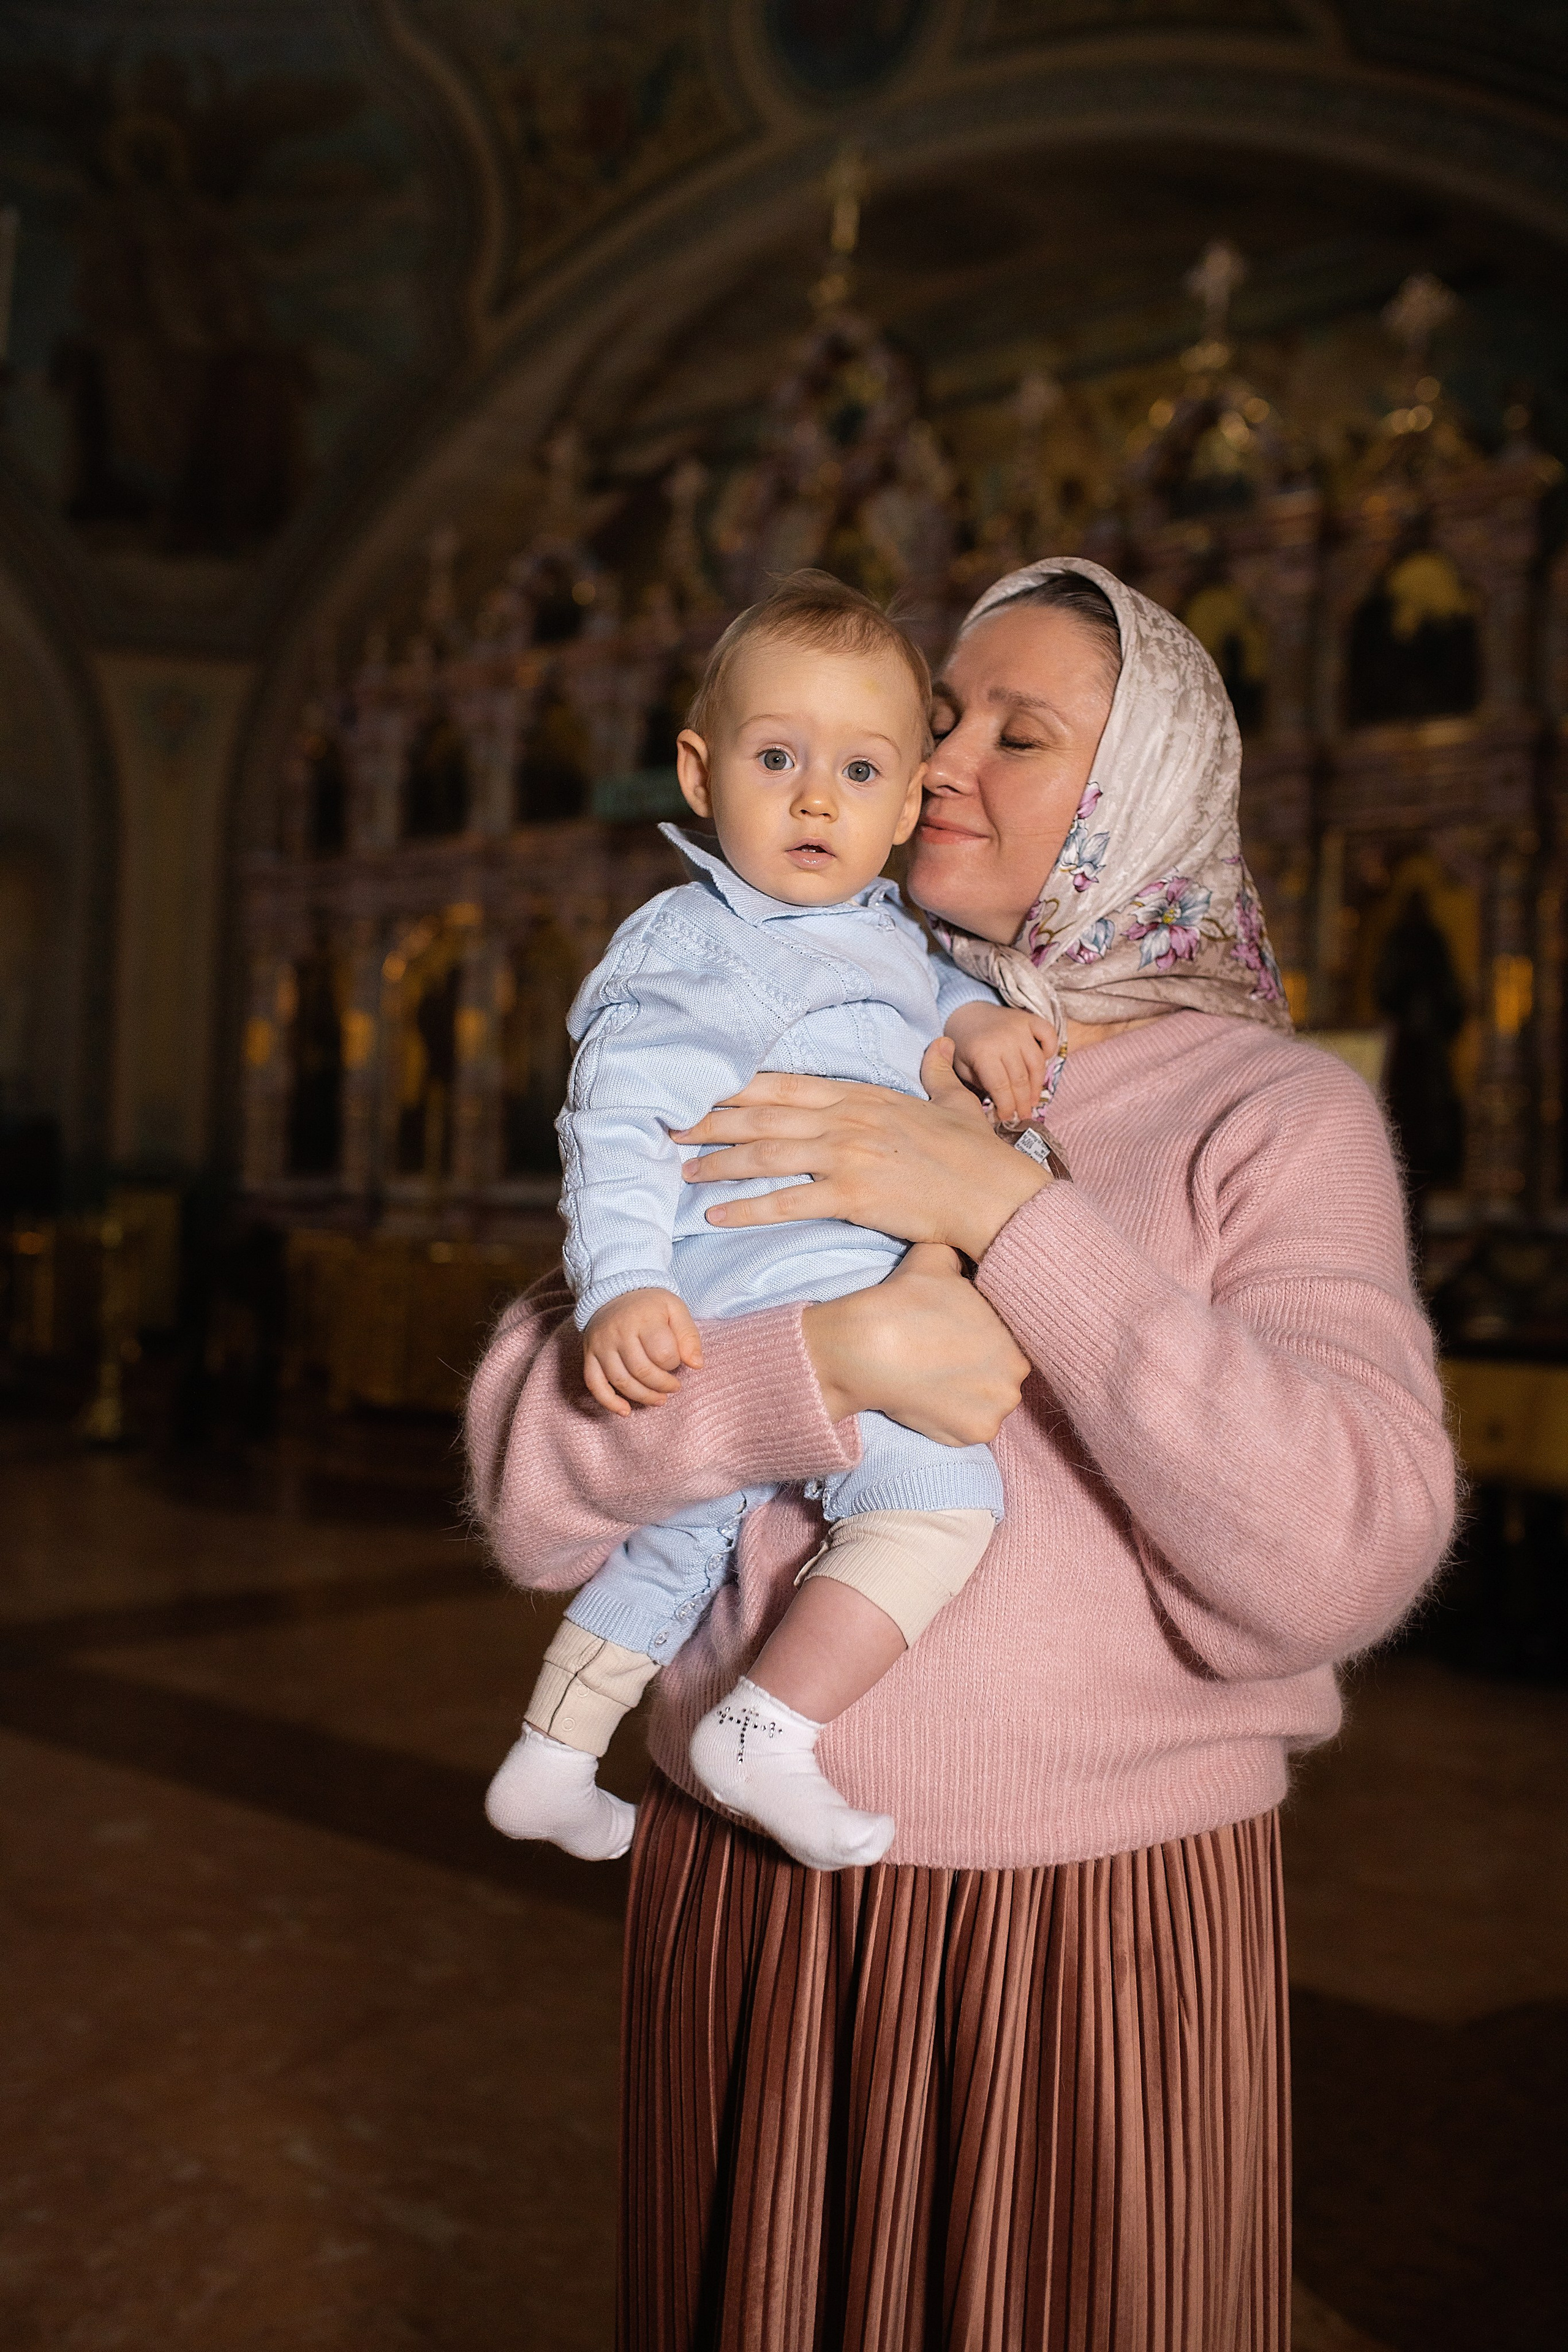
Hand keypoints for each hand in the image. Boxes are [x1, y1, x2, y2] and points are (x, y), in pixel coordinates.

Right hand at [582, 1288, 703, 1414]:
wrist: (614, 1292)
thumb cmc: (650, 1305)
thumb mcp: (675, 1309)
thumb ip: (689, 1336)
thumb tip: (696, 1365)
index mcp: (643, 1319)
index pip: (662, 1353)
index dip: (674, 1363)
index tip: (678, 1360)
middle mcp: (619, 1332)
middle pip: (642, 1371)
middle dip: (662, 1385)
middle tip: (674, 1387)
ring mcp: (601, 1345)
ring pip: (621, 1381)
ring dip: (643, 1396)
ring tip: (659, 1399)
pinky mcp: (589, 1355)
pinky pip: (594, 1384)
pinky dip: (609, 1401)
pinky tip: (626, 1411)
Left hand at [672, 1038, 1049, 1262]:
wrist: (996, 1193)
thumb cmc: (976, 1154)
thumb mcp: (952, 1104)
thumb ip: (937, 1074)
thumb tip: (936, 1047)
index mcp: (862, 1096)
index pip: (786, 1085)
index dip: (738, 1088)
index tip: (703, 1090)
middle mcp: (847, 1119)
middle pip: (763, 1115)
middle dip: (712, 1121)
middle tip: (671, 1128)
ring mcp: (848, 1154)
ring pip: (765, 1153)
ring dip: (718, 1164)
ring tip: (683, 1173)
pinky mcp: (852, 1194)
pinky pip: (786, 1201)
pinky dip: (747, 1208)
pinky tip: (716, 1216)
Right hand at [802, 1243, 1029, 1444]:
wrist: (867, 1347)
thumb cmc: (904, 1300)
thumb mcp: (937, 1259)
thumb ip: (961, 1254)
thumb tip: (963, 1247)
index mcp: (1015, 1332)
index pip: (1008, 1338)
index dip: (982, 1336)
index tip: (958, 1336)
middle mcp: (1017, 1374)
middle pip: (1002, 1372)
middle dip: (980, 1367)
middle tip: (945, 1358)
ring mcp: (998, 1408)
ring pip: (989, 1402)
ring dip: (969, 1395)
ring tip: (937, 1379)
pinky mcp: (975, 1435)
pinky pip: (970, 1428)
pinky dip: (954, 1418)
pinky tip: (931, 1398)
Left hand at [944, 1000, 1057, 1124]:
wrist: (966, 1013)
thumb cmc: (964, 1045)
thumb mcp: (962, 1068)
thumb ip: (979, 1085)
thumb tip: (1000, 1107)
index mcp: (982, 1052)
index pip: (1000, 1087)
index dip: (1006, 1106)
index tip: (1007, 1117)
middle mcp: (1003, 1039)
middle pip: (1020, 1079)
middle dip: (1022, 1102)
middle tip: (1024, 1116)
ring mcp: (1019, 1028)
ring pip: (1037, 1063)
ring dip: (1037, 1085)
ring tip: (1033, 1100)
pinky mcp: (1030, 1019)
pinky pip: (1049, 1035)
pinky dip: (1051, 1049)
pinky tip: (1043, 1063)